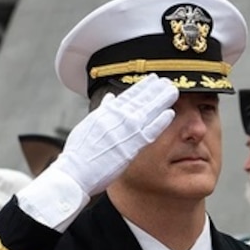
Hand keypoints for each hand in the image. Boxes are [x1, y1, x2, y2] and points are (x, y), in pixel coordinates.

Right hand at [52, 75, 177, 195]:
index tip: (153, 80)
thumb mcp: (88, 124)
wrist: (76, 170)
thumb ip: (103, 110)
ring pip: (149, 110)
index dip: (143, 86)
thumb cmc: (79, 152)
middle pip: (142, 99)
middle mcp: (118, 117)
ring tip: (173, 91)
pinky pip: (151, 130)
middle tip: (168, 81)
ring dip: (163, 99)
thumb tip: (110, 98)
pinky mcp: (133, 145)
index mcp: (107, 111)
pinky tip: (170, 113)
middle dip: (156, 89)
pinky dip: (161, 121)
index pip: (129, 94)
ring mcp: (127, 130)